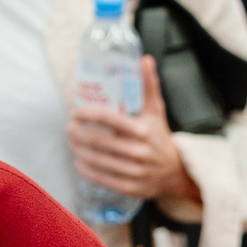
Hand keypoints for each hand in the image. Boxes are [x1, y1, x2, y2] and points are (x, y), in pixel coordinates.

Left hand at [68, 56, 194, 203]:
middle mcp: (138, 151)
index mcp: (143, 130)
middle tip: (69, 127)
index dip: (87, 114)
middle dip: (77, 133)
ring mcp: (134, 171)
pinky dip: (86, 169)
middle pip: (98, 141)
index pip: (108, 118)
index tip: (76, 112)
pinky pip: (102, 178)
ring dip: (78, 149)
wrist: (177, 172)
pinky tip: (79, 161)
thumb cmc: (161, 138)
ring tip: (72, 141)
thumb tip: (144, 59)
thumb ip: (148, 85)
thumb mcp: (157, 111)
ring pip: (96, 160)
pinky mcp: (130, 187)